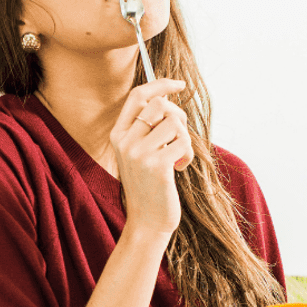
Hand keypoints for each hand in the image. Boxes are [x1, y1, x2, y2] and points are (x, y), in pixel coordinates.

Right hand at [111, 79, 193, 237]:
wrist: (146, 222)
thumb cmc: (149, 186)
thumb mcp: (139, 154)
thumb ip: (146, 129)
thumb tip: (167, 99)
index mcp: (118, 135)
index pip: (137, 96)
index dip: (160, 84)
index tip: (179, 84)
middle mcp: (124, 141)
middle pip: (160, 104)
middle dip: (178, 115)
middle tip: (180, 136)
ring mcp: (138, 153)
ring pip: (175, 122)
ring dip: (185, 138)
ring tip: (178, 157)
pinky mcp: (157, 165)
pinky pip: (184, 142)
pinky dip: (188, 154)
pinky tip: (180, 168)